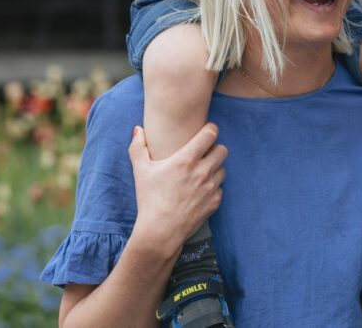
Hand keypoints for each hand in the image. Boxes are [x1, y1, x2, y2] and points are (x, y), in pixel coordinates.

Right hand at [129, 123, 227, 252]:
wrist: (160, 232)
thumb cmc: (149, 200)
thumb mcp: (140, 171)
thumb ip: (138, 147)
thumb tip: (138, 129)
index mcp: (186, 160)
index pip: (211, 133)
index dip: (209, 129)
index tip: (204, 131)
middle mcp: (202, 172)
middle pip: (223, 149)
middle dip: (214, 149)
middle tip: (203, 153)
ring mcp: (211, 188)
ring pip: (223, 169)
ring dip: (214, 168)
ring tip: (199, 173)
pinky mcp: (215, 202)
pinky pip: (220, 188)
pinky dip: (213, 188)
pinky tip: (199, 191)